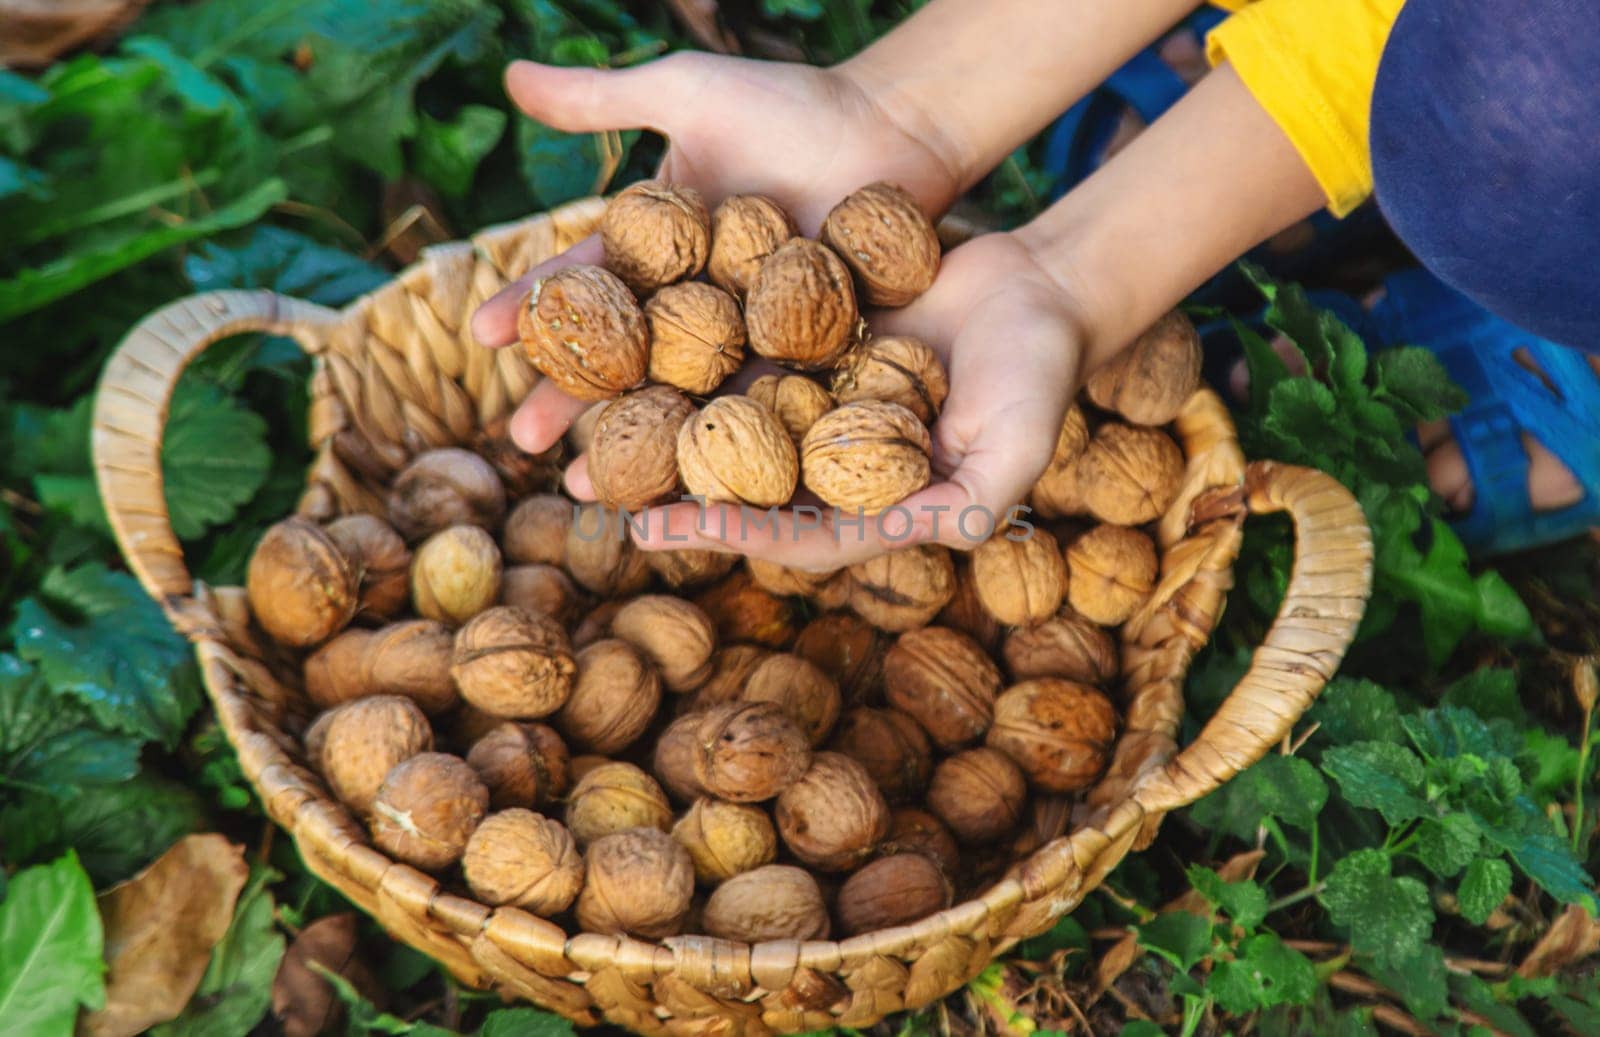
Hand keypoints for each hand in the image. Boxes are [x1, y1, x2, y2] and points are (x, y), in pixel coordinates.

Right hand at [472, 51, 962, 453]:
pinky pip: (756, 399)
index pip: (585, 283)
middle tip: (520, 440)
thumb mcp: (684, 92)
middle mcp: (691, 297)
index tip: (483, 338)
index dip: (536, 309)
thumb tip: (505, 74)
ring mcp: (743, 331)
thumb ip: (600, 98)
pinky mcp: (798, 354)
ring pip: (679, 390)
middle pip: (622, 353)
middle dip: (569, 397)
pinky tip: (689, 480)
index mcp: (656, 245)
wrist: (890, 127)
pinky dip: (723, 436)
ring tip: (592, 485)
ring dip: (635, 437)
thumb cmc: (787, 104)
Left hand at [590, 233, 1081, 569]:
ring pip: (726, 416)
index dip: (731, 531)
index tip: (667, 527)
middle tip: (585, 485)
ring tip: (582, 421)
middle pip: (739, 481)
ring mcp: (816, 399)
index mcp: (875, 501)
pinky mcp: (809, 342)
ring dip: (659, 420)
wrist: (1039, 286)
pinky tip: (634, 338)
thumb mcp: (1017, 447)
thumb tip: (936, 540)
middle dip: (665, 487)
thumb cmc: (1040, 373)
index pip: (793, 530)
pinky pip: (743, 348)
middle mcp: (834, 459)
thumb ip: (975, 498)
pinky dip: (693, 349)